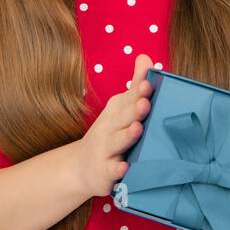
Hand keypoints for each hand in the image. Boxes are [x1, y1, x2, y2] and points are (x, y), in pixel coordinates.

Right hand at [74, 54, 154, 198]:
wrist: (81, 167)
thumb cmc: (110, 133)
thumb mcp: (120, 109)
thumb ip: (135, 86)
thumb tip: (146, 57)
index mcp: (116, 110)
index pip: (129, 97)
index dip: (138, 91)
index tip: (148, 81)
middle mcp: (109, 127)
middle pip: (123, 117)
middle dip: (134, 109)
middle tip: (145, 102)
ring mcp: (105, 149)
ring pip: (117, 142)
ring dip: (127, 135)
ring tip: (137, 128)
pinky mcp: (105, 172)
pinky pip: (111, 170)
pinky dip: (117, 169)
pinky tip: (125, 166)